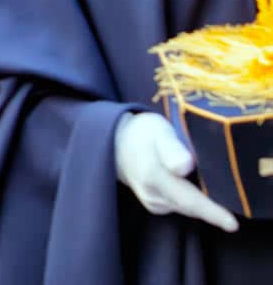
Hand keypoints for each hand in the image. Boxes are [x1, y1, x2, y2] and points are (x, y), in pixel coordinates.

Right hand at [114, 112, 238, 231]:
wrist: (115, 143)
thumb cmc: (143, 133)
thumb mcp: (158, 131)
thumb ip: (171, 148)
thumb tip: (185, 166)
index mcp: (154, 176)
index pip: (188, 200)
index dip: (212, 212)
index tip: (232, 224)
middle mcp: (152, 194)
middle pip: (192, 207)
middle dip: (216, 208)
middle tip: (239, 199)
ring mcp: (152, 202)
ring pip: (188, 208)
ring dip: (206, 204)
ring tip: (224, 191)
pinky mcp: (154, 205)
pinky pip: (182, 206)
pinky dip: (196, 202)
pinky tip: (201, 188)